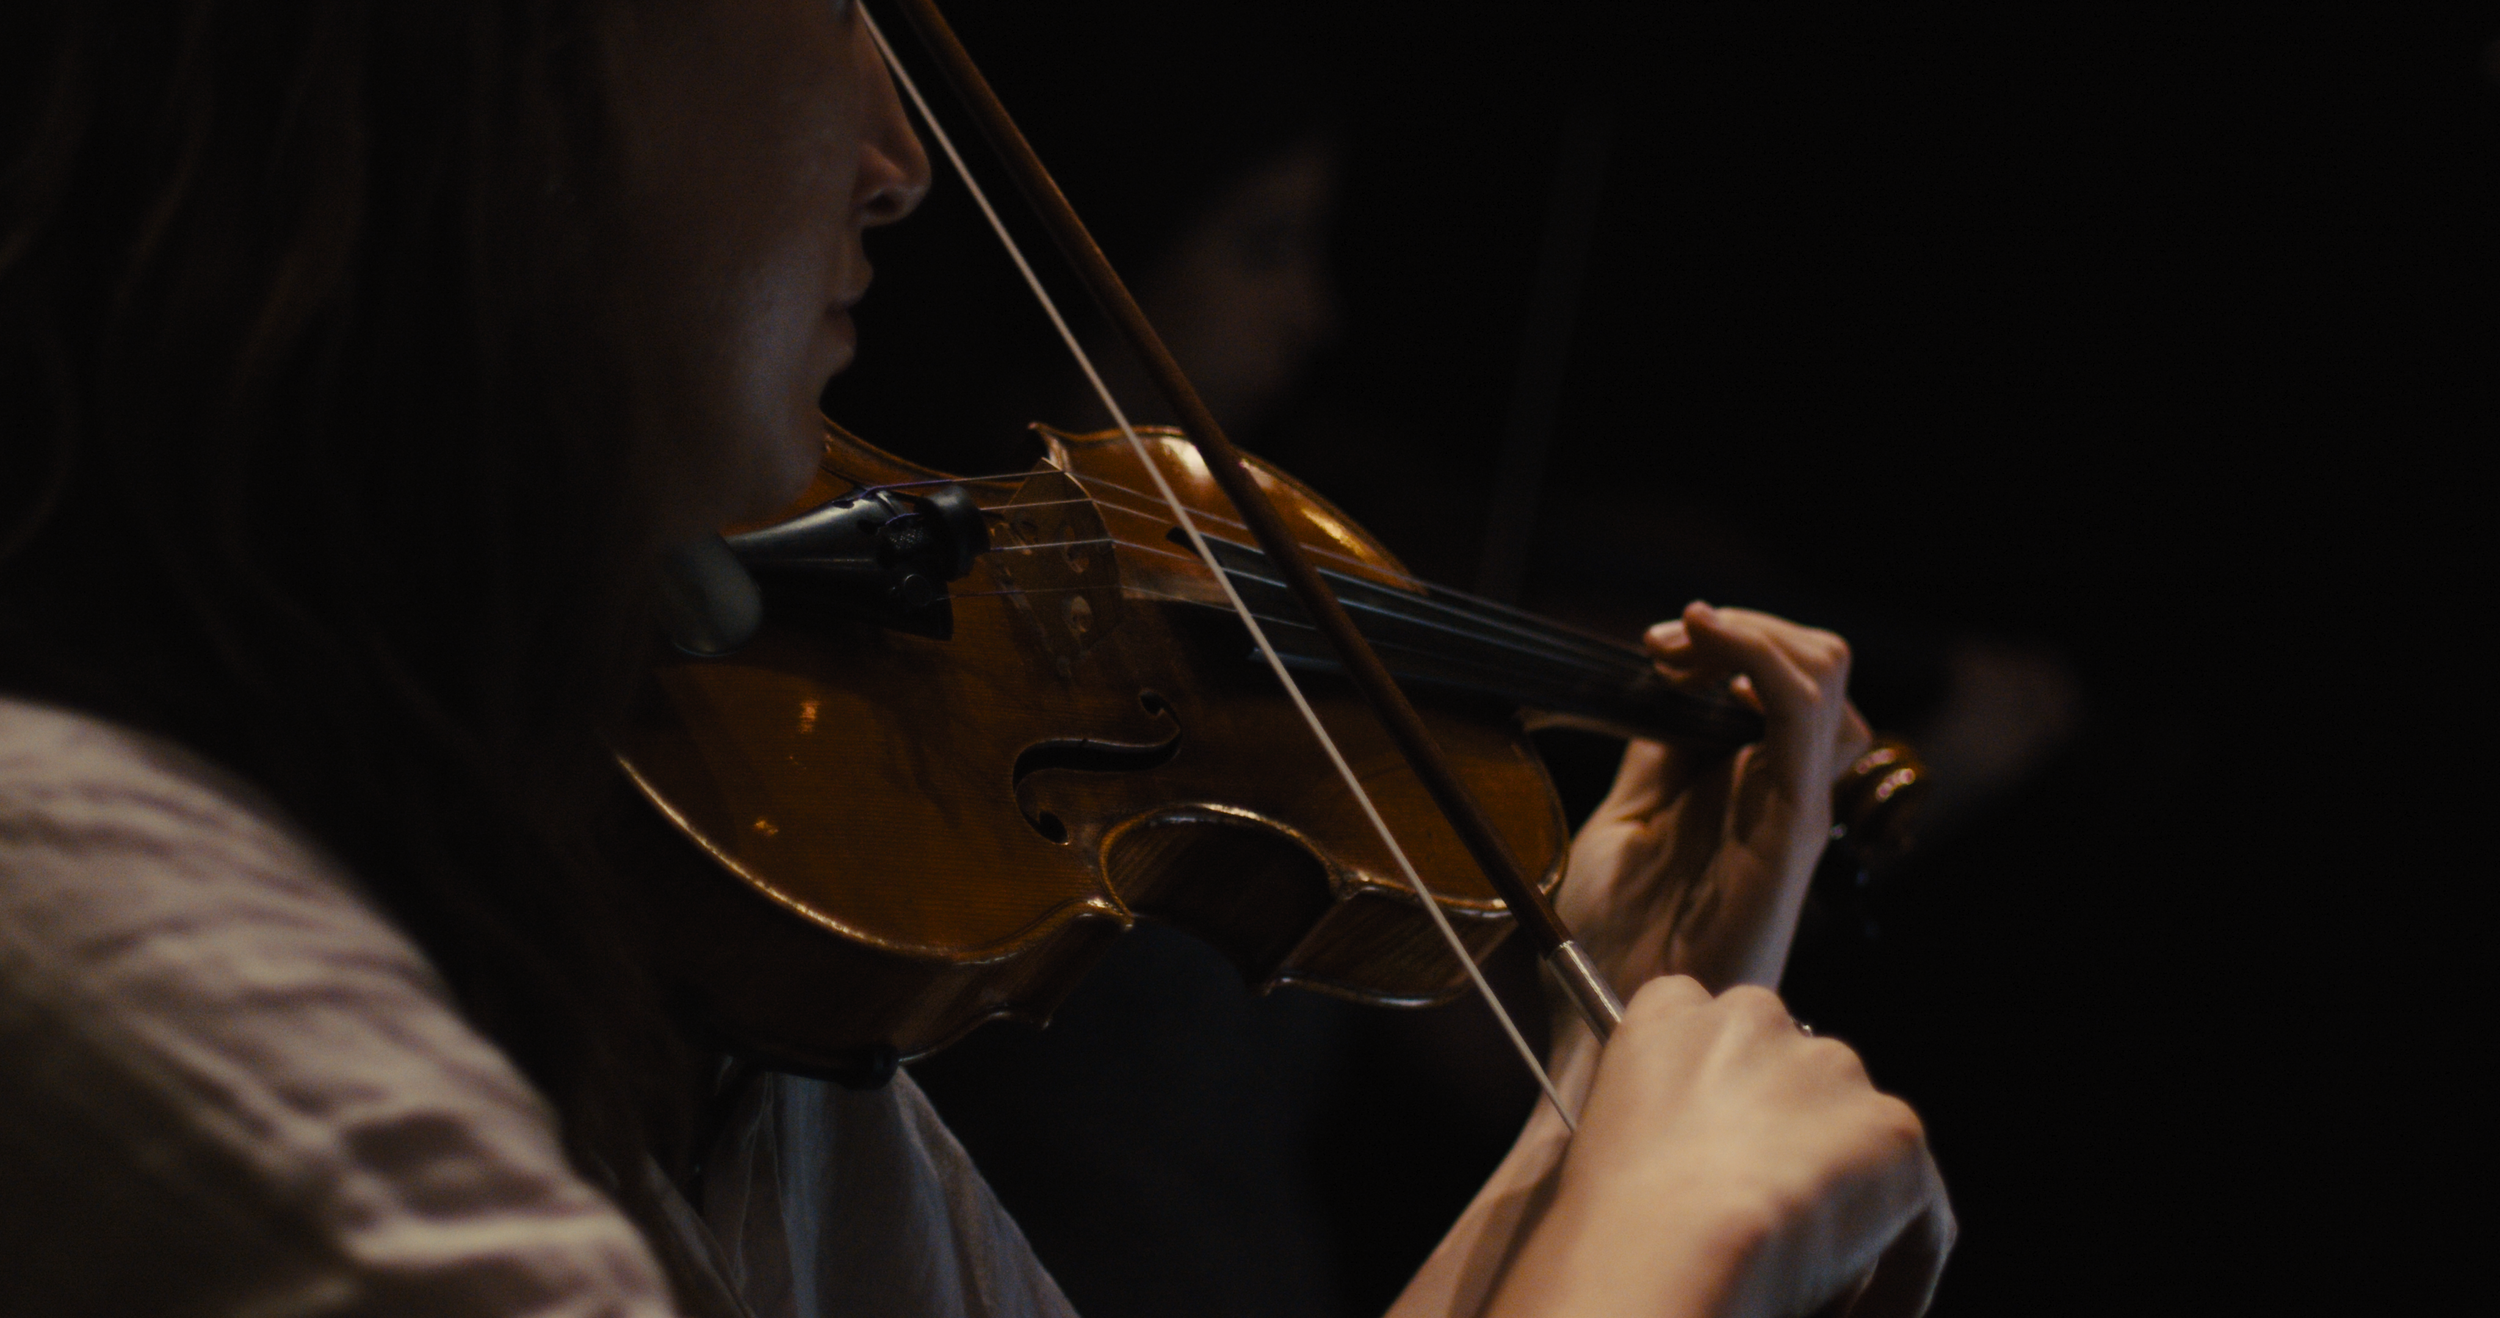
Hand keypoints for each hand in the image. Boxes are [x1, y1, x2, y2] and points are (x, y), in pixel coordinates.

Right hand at [1490, 977, 1953, 1317]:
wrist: (1663, 1247)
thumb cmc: (1607, 1219)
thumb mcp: (1600, 1143)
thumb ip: (1653, 1126)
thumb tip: (1687, 1178)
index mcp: (1668, 1012)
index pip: (1703, 1020)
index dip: (1721, 1094)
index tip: (1717, 1155)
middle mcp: (1754, 1017)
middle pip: (1793, 1070)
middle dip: (1792, 1137)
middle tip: (1771, 1221)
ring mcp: (1830, 1066)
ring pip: (1856, 1133)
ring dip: (1844, 1194)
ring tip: (1812, 1275)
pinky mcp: (1895, 1128)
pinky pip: (1915, 1207)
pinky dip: (1896, 1265)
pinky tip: (1852, 1310)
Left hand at [1559, 602, 1870, 996]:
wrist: (1613, 1013)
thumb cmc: (1614, 937)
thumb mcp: (1626, 818)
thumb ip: (1657, 756)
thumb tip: (1664, 686)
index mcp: (1744, 783)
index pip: (1777, 676)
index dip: (1723, 641)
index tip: (1654, 646)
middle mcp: (1780, 786)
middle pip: (1813, 663)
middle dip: (1742, 629)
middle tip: (1666, 645)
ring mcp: (1791, 802)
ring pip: (1824, 675)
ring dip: (1751, 636)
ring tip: (1681, 647)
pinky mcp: (1791, 824)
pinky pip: (1802, 717)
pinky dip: (1759, 660)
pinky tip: (1708, 649)